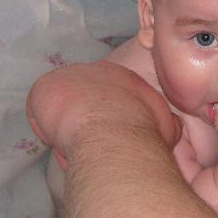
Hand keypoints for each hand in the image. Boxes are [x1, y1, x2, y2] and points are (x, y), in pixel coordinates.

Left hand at [27, 61, 182, 166]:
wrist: (112, 129)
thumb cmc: (142, 130)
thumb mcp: (165, 126)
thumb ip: (165, 123)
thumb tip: (175, 127)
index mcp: (125, 77)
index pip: (111, 95)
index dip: (108, 117)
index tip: (108, 137)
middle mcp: (98, 70)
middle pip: (85, 98)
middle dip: (85, 120)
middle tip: (89, 144)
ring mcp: (70, 75)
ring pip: (63, 106)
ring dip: (67, 126)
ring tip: (75, 147)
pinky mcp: (46, 87)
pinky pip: (42, 112)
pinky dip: (47, 129)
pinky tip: (60, 140)